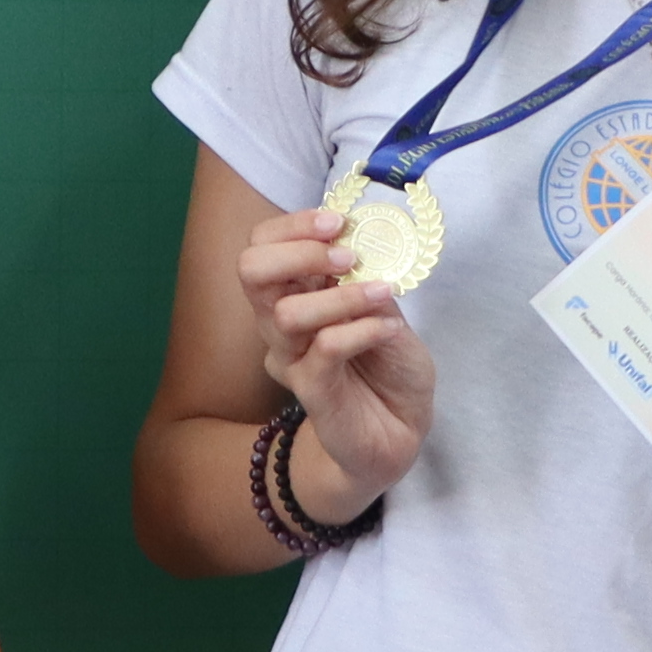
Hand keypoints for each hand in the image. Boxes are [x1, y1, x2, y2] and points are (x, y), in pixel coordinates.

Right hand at [234, 206, 432, 509]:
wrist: (400, 429)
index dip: (293, 226)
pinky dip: (361, 329)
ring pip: (286, 313)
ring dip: (341, 295)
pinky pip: (324, 348)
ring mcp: (291, 358)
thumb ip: (368, 277)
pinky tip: (389, 328)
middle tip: (348, 257)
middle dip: (300, 252)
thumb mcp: (386, 307)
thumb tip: (362, 240)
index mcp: (294, 292)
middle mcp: (280, 322)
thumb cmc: (389, 365)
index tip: (338, 222)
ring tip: (383, 294)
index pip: (263, 245)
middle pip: (251, 270)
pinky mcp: (311, 391)